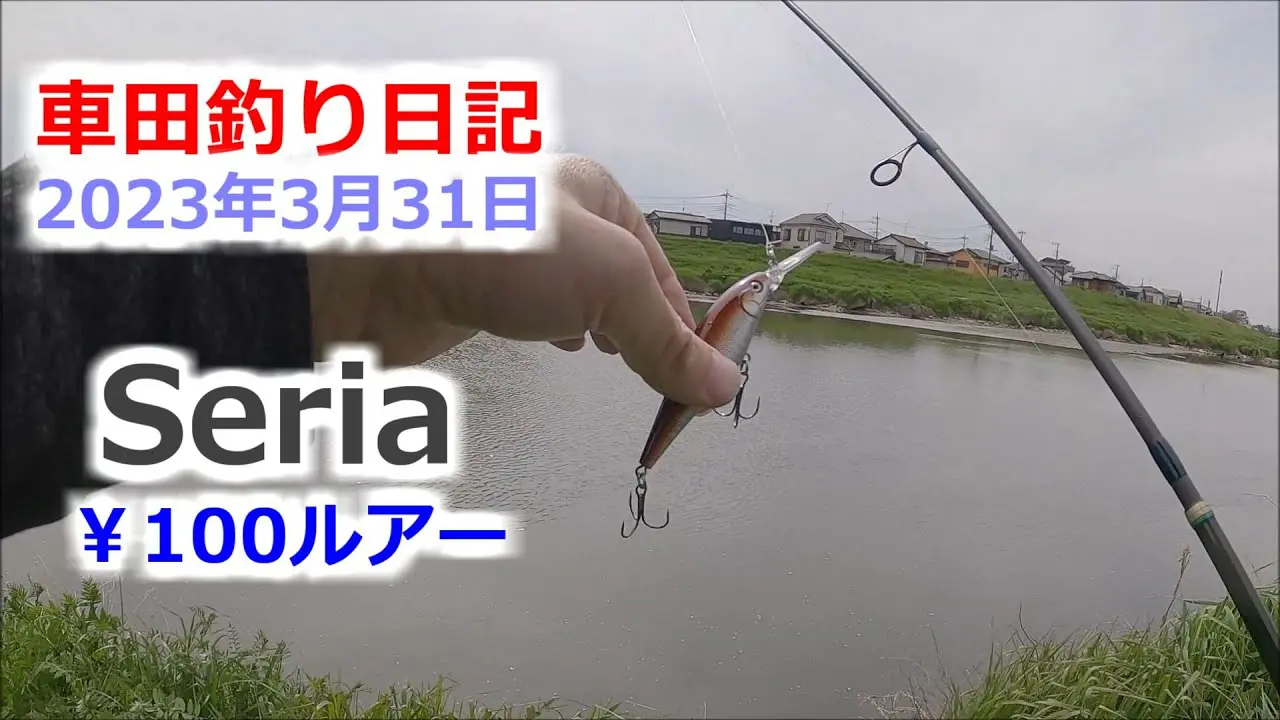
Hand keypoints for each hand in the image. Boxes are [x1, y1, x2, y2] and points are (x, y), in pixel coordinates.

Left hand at [307, 154, 744, 408]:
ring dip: (605, 334)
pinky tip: (564, 348)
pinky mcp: (477, 289)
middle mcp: (558, 219)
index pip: (661, 272)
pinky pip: (534, 313)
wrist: (380, 264)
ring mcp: (515, 254)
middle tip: (668, 388)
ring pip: (578, 301)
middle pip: (623, 286)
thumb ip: (665, 342)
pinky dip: (558, 332)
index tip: (705, 385)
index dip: (687, 328)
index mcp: (597, 196)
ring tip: (625, 366)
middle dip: (647, 335)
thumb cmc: (500, 249)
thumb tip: (722, 388)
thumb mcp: (610, 287)